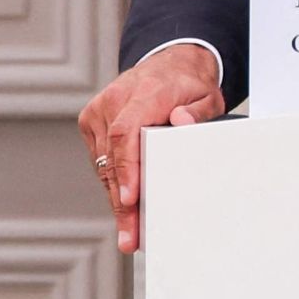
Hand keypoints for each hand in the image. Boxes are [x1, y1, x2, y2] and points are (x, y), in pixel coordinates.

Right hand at [78, 42, 227, 254]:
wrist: (169, 64)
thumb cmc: (187, 84)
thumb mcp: (207, 96)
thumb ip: (197, 111)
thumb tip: (181, 122)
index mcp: (143, 93)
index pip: (125, 133)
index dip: (125, 169)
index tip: (129, 198)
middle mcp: (114, 101)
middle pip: (112, 158)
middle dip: (121, 201)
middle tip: (130, 235)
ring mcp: (99, 111)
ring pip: (103, 164)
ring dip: (116, 196)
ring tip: (129, 230)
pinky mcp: (91, 121)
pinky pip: (100, 159)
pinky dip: (112, 181)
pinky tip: (124, 203)